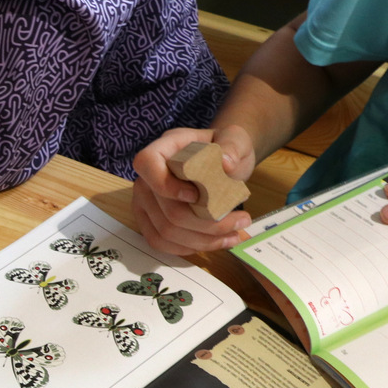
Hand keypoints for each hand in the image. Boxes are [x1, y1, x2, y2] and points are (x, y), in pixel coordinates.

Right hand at [132, 126, 255, 254]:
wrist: (222, 161)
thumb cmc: (224, 149)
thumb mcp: (235, 140)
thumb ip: (232, 146)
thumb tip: (226, 163)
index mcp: (164, 149)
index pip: (146, 164)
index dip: (167, 185)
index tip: (197, 196)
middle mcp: (147, 176)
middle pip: (166, 210)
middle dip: (207, 224)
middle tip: (242, 221)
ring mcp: (145, 201)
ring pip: (166, 232)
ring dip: (203, 240)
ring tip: (234, 235)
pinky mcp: (150, 220)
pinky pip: (161, 242)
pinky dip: (188, 247)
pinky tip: (214, 242)